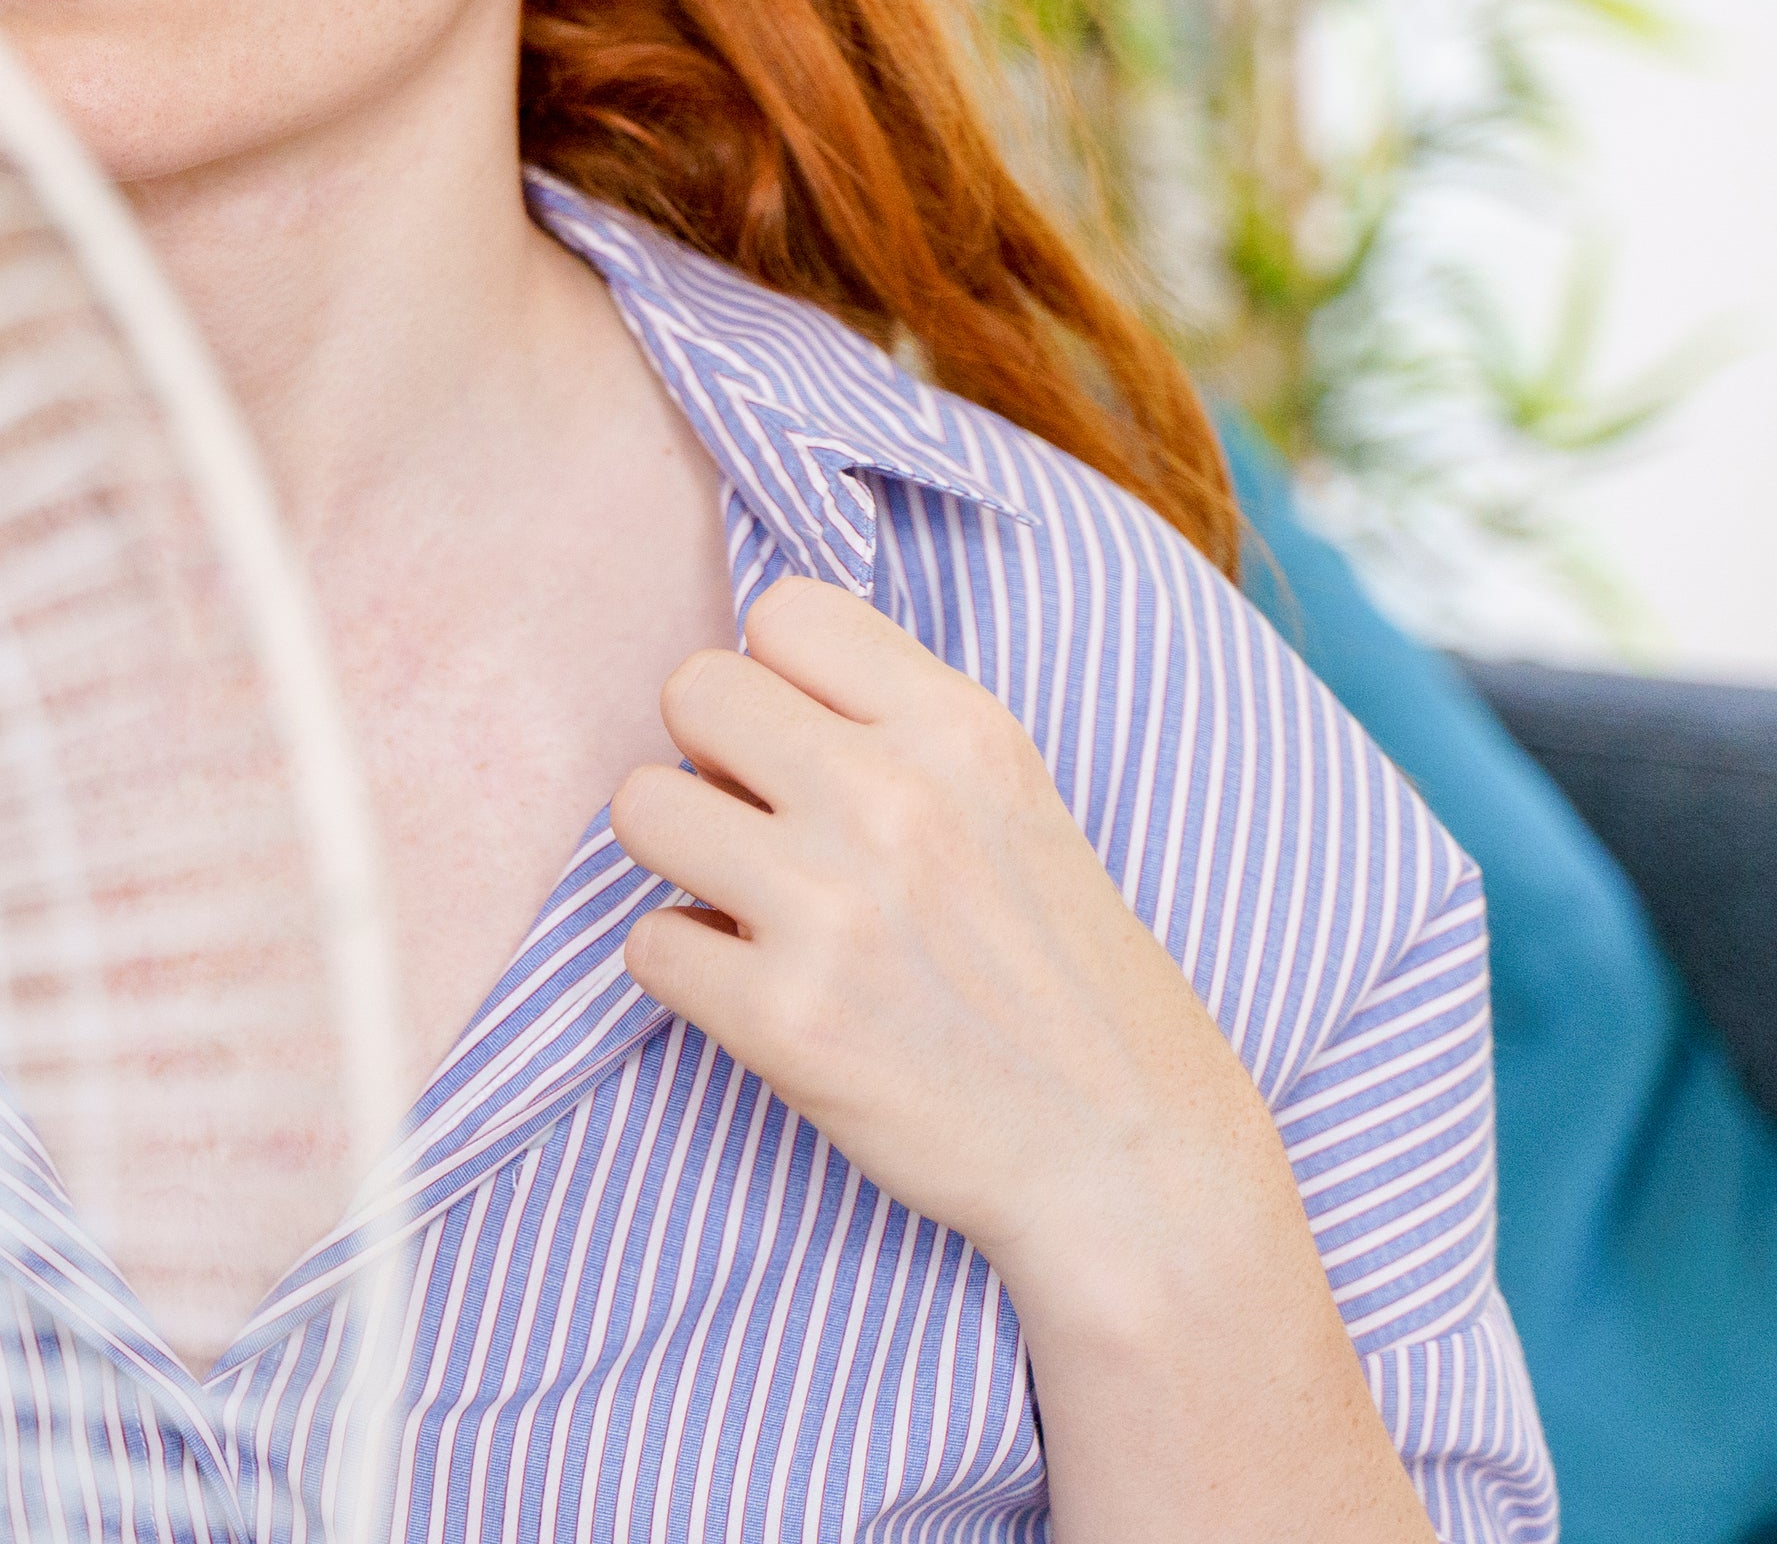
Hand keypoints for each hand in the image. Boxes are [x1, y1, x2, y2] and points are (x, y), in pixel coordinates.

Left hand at [605, 576, 1282, 1300]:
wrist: (1135, 1166)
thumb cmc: (1068, 985)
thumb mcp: (1015, 806)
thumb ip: (896, 732)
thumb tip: (744, 703)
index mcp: (961, 729)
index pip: (784, 610)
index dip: (774, 683)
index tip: (803, 750)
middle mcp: (893, 798)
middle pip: (690, 689)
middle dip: (711, 762)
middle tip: (764, 834)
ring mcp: (832, 908)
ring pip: (641, 807)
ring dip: (681, 861)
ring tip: (752, 909)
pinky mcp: (784, 1020)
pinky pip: (645, 943)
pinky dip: (687, 971)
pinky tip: (758, 994)